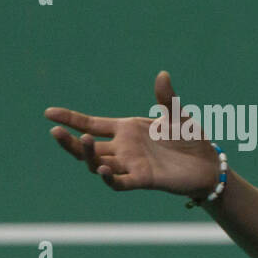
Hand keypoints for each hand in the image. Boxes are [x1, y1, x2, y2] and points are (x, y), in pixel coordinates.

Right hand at [44, 71, 220, 196]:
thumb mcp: (178, 115)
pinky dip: (109, 178)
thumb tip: (162, 74)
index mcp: (126, 130)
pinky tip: (103, 170)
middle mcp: (123, 148)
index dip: (71, 119)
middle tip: (55, 131)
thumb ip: (166, 98)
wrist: (209, 164)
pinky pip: (120, 182)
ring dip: (88, 155)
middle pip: (88, 146)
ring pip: (98, 164)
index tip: (48, 113)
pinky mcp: (143, 180)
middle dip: (70, 141)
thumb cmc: (191, 139)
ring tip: (87, 141)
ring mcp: (131, 165)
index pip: (91, 124)